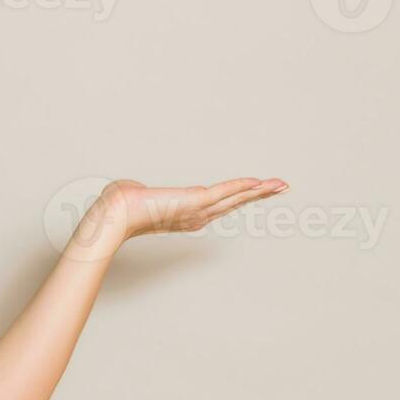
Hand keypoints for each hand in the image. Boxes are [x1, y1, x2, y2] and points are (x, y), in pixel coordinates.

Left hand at [70, 177, 288, 256]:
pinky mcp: (196, 201)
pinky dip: (243, 186)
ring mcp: (198, 210)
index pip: (220, 203)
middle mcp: (197, 216)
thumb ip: (143, 193)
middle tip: (282, 187)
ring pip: (236, 198)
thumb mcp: (139, 196)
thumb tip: (133, 188)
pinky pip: (225, 192)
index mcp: (187, 215)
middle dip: (260, 194)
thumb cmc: (123, 206)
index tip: (257, 190)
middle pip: (235, 202)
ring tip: (281, 184)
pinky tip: (260, 183)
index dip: (241, 196)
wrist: (117, 213)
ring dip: (260, 190)